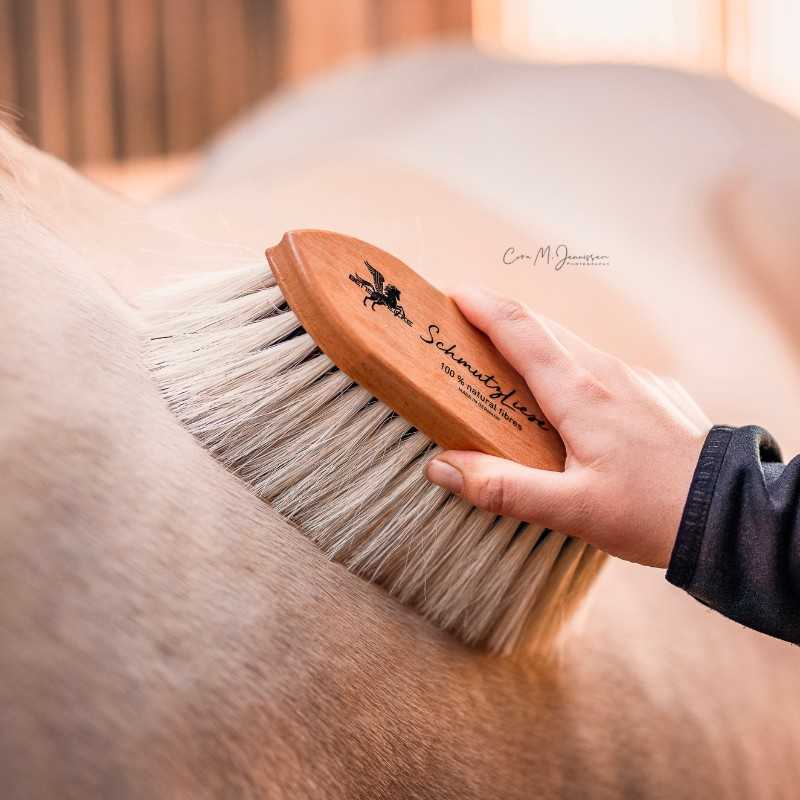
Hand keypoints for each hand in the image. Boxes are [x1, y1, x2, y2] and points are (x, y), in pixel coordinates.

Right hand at [425, 289, 711, 567]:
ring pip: (573, 347)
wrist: (732, 512)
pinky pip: (601, 368)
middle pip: (543, 330)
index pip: (522, 331)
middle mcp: (607, 373)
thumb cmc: (652, 512)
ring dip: (535, 346)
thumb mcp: (572, 511)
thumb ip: (503, 489)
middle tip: (467, 332)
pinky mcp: (655, 391)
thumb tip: (443, 467)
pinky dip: (570, 370)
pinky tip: (568, 405)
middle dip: (501, 321)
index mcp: (580, 394)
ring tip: (508, 370)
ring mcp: (636, 378)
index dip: (484, 307)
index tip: (454, 294)